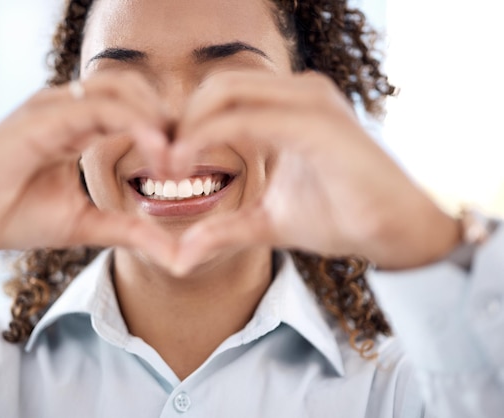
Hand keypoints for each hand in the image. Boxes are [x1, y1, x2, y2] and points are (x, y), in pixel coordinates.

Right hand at [0, 73, 175, 281]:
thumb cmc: (13, 217)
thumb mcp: (86, 224)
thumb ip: (130, 230)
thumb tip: (176, 254)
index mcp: (79, 125)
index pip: (135, 108)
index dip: (166, 130)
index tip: (186, 165)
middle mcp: (68, 107)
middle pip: (135, 88)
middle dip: (167, 118)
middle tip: (187, 158)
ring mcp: (55, 107)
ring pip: (122, 89)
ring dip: (156, 119)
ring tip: (173, 158)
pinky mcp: (43, 117)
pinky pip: (100, 107)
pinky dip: (135, 124)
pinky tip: (156, 151)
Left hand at [172, 72, 460, 273]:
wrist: (396, 231)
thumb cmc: (340, 217)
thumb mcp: (268, 222)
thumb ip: (225, 228)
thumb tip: (181, 254)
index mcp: (288, 107)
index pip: (222, 96)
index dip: (186, 124)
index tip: (164, 163)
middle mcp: (298, 92)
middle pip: (217, 86)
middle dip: (181, 121)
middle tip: (162, 165)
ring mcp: (309, 101)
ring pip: (226, 93)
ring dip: (189, 128)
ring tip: (171, 167)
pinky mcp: (316, 123)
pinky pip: (246, 119)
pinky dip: (209, 137)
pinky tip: (189, 164)